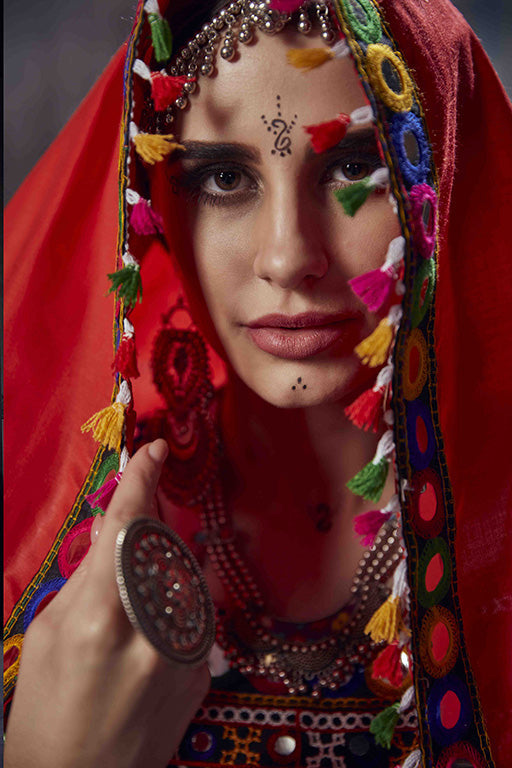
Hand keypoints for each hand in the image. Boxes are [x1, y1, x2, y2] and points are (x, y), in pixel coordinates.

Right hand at [4, 440, 209, 767]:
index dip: (142, 481)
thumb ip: (86, 581)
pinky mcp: (203, 670)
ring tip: (139, 582)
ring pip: (185, 573)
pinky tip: (155, 616)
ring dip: (165, 561)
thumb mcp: (47, 635)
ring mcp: (185, 652)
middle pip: (163, 544)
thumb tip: (117, 537)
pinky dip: (176, 600)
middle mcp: (150, 631)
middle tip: (140, 517)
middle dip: (152, 522)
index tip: (156, 449)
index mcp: (98, 618)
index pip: (126, 528)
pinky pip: (196, 611)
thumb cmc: (47, 712)